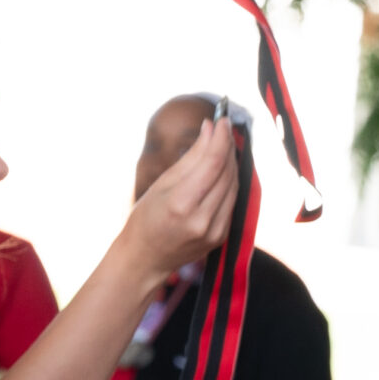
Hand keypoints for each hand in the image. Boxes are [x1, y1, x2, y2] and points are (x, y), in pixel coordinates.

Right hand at [116, 116, 237, 282]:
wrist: (144, 259)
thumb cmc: (146, 218)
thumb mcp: (162, 184)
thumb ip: (191, 157)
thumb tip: (210, 129)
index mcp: (181, 204)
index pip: (213, 163)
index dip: (221, 138)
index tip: (222, 120)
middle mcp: (202, 220)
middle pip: (227, 173)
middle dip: (227, 147)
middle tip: (222, 128)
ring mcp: (214, 231)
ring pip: (234, 186)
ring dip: (231, 162)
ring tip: (222, 145)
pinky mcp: (221, 236)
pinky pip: (231, 201)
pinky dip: (229, 181)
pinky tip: (222, 170)